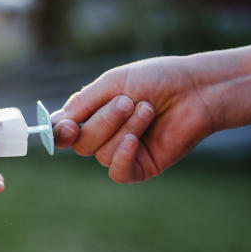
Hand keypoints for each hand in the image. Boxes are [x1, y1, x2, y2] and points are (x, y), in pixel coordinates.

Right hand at [50, 56, 223, 183]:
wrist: (198, 88)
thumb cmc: (158, 79)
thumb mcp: (114, 82)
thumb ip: (82, 104)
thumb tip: (52, 125)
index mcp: (92, 114)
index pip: (62, 132)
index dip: (59, 133)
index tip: (66, 127)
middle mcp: (104, 136)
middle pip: (81, 143)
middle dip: (103, 121)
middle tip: (128, 101)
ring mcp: (122, 153)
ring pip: (102, 153)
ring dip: (125, 128)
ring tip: (148, 109)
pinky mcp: (141, 168)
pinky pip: (118, 172)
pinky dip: (123, 156)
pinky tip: (135, 140)